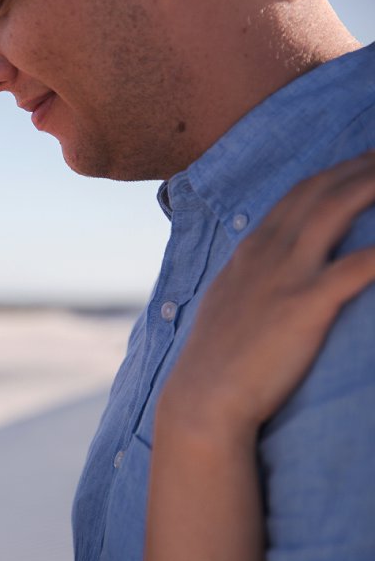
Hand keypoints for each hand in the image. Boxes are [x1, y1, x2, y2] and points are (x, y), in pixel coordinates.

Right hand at [160, 151, 374, 438]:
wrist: (204, 398)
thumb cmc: (217, 361)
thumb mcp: (228, 304)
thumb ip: (253, 277)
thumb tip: (270, 267)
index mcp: (251, 250)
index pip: (300, 193)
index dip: (340, 172)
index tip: (369, 161)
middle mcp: (267, 252)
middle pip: (323, 190)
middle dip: (365, 166)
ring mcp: (285, 276)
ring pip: (336, 210)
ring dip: (374, 184)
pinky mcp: (305, 305)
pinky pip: (358, 266)